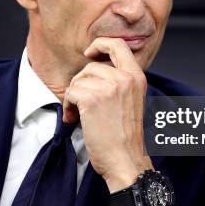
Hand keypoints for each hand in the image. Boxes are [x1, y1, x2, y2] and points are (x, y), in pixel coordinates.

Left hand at [63, 37, 153, 195]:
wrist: (126, 161)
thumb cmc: (125, 136)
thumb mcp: (131, 100)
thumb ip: (119, 82)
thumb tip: (93, 67)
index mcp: (137, 77)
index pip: (117, 44)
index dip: (100, 44)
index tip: (90, 53)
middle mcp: (125, 78)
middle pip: (91, 66)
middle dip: (81, 84)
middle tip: (82, 104)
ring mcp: (109, 87)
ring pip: (78, 80)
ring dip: (73, 97)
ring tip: (79, 114)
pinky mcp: (92, 99)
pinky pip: (70, 93)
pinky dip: (67, 107)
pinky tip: (74, 119)